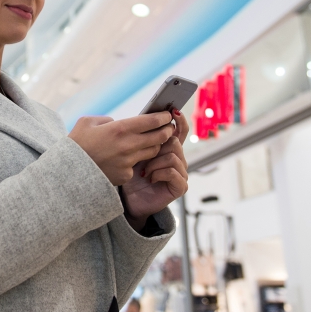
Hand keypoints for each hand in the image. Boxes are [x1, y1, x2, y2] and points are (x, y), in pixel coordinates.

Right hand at [68, 112, 175, 185]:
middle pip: (158, 137)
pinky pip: (136, 166)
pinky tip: (128, 158)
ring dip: (154, 145)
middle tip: (167, 127)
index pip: (151, 121)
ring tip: (153, 140)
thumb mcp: (87, 122)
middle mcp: (127, 146)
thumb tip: (118, 123)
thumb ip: (106, 120)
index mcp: (119, 129)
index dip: (162, 117)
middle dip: (166, 131)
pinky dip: (134, 161)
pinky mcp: (125, 175)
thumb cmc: (76, 145)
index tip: (167, 115)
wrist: (67, 172)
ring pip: (151, 152)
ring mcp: (128, 162)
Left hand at [123, 109, 189, 229]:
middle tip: (143, 157)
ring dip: (154, 163)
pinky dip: (158, 173)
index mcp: (168, 149)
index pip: (179, 131)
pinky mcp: (180, 186)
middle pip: (174, 142)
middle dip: (157, 147)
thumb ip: (143, 139)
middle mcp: (178, 159)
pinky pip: (172, 172)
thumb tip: (144, 118)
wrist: (129, 200)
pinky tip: (149, 178)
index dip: (179, 120)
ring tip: (143, 171)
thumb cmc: (130, 176)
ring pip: (173, 156)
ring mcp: (181, 173)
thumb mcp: (135, 153)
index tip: (173, 111)